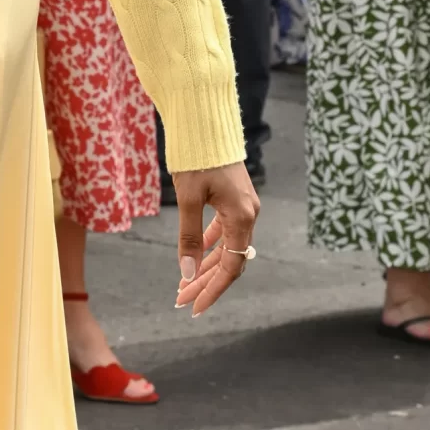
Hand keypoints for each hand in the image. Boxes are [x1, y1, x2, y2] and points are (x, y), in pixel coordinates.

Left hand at [173, 161, 259, 317]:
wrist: (205, 123)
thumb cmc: (197, 157)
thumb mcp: (188, 198)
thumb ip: (188, 237)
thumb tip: (186, 273)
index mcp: (242, 216)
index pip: (231, 265)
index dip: (213, 289)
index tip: (194, 307)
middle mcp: (248, 214)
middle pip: (229, 260)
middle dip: (204, 282)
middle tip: (181, 300)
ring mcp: (243, 207)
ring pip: (226, 247)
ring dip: (205, 266)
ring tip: (184, 284)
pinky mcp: (234, 199)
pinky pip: (224, 231)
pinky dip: (209, 245)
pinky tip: (195, 256)